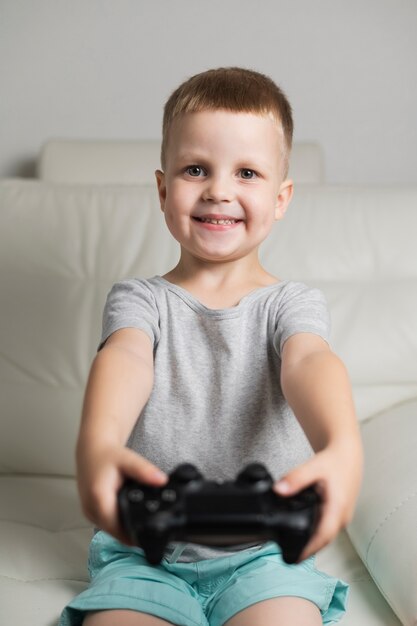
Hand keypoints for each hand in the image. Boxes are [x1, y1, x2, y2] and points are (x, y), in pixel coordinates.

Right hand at [77, 445, 167, 543]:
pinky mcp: (90, 511)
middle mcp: (90, 508)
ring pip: (110, 530)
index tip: (151, 534)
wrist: (91, 449)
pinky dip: (118, 522)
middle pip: (115, 533)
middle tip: (152, 528)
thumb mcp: (128, 459)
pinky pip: (106, 524)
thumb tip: (162, 481)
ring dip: (124, 528)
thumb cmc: (107, 454)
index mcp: (99, 498)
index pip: (118, 530)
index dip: (135, 534)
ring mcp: (89, 512)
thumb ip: (145, 471)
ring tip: (142, 520)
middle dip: (133, 532)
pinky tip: (129, 513)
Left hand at [273, 442, 362, 560]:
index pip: (324, 536)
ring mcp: (342, 516)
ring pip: (326, 534)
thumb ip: (295, 479)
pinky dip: (316, 531)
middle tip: (288, 556)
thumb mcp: (313, 466)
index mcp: (338, 508)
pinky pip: (327, 527)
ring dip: (312, 542)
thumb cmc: (335, 460)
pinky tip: (303, 531)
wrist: (348, 454)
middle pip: (324, 540)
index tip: (295, 558)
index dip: (310, 549)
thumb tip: (278, 491)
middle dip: (308, 549)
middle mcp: (343, 516)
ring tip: (293, 547)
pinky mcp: (340, 513)